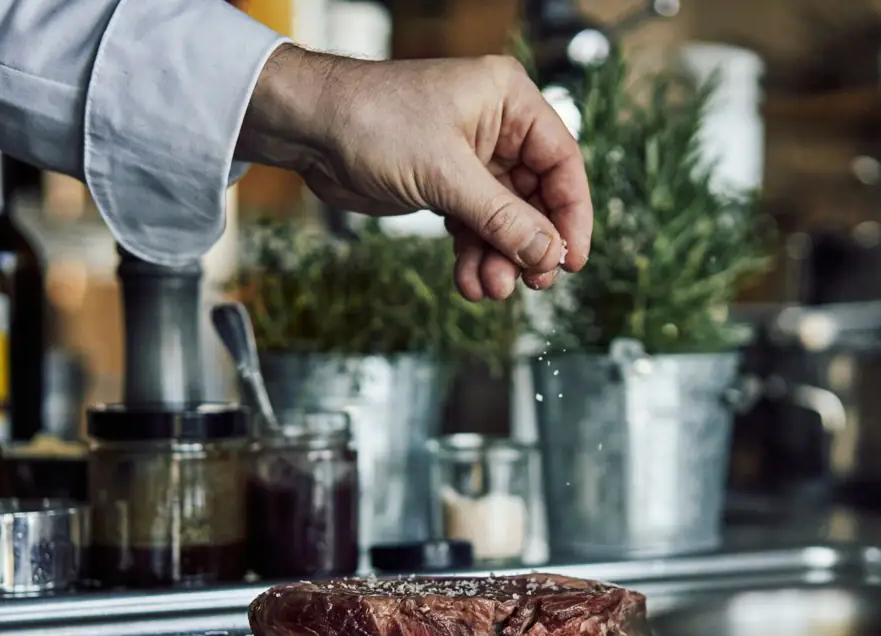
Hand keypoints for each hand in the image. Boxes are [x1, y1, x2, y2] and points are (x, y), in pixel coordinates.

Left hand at [236, 44, 592, 300]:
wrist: (309, 128)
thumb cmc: (373, 120)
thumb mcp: (446, 174)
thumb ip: (502, 218)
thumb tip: (548, 253)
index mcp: (508, 101)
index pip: (562, 162)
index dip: (571, 215)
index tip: (571, 259)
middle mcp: (496, 128)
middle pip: (537, 198)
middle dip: (530, 244)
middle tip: (533, 282)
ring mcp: (471, 159)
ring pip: (504, 220)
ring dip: (500, 259)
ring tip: (492, 289)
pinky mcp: (445, 185)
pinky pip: (474, 227)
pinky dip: (474, 256)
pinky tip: (470, 282)